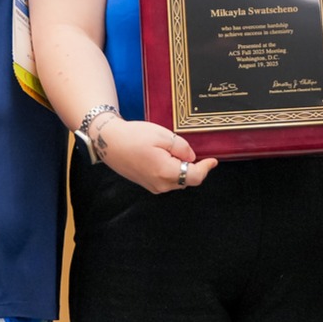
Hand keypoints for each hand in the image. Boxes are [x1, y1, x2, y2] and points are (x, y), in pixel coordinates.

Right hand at [94, 117, 217, 192]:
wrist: (109, 142)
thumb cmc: (134, 136)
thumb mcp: (163, 135)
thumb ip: (181, 147)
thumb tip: (191, 157)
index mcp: (165, 172)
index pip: (194, 177)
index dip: (206, 169)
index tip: (213, 160)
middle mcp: (160, 184)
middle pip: (186, 180)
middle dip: (193, 167)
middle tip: (188, 150)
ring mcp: (152, 186)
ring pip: (177, 180)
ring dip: (181, 168)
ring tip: (173, 150)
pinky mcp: (147, 184)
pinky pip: (166, 180)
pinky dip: (172, 170)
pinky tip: (165, 156)